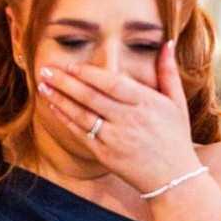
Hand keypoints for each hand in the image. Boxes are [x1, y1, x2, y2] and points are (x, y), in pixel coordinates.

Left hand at [37, 42, 200, 196]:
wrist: (174, 179)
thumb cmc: (175, 138)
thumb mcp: (177, 103)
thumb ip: (168, 72)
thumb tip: (168, 42)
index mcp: (146, 103)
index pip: (113, 84)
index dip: (90, 74)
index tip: (72, 65)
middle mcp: (129, 120)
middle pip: (91, 97)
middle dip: (65, 82)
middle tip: (45, 70)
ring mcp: (116, 139)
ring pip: (82, 115)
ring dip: (60, 99)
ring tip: (43, 86)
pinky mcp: (106, 156)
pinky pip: (82, 135)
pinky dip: (66, 120)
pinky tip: (54, 107)